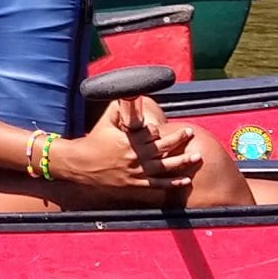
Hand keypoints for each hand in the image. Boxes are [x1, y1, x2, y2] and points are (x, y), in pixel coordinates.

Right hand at [57, 97, 205, 189]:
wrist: (80, 165)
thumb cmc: (93, 141)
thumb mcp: (105, 121)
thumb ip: (118, 108)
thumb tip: (128, 94)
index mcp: (129, 140)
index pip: (152, 133)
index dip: (159, 130)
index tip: (165, 127)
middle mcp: (135, 156)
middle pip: (163, 147)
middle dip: (179, 139)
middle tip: (190, 133)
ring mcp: (136, 172)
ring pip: (165, 167)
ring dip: (182, 161)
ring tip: (197, 156)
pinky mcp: (135, 184)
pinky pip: (157, 184)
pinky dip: (172, 183)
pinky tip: (185, 180)